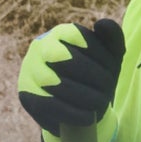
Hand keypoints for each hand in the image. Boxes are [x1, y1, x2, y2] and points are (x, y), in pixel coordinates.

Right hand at [18, 19, 124, 141]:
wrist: (77, 105)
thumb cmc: (95, 75)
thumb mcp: (109, 56)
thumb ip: (112, 37)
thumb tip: (101, 24)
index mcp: (61, 33)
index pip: (81, 38)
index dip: (100, 55)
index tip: (112, 71)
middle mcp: (40, 47)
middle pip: (67, 59)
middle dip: (93, 76)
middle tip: (108, 90)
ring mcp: (29, 71)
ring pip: (55, 82)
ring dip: (83, 96)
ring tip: (100, 104)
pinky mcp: (27, 96)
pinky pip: (48, 105)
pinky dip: (72, 113)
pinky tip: (89, 117)